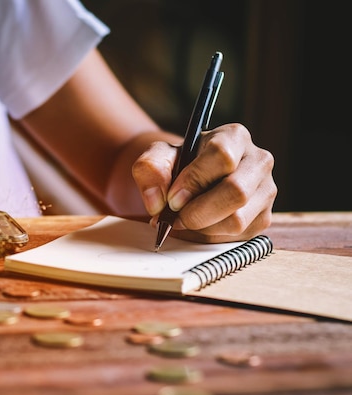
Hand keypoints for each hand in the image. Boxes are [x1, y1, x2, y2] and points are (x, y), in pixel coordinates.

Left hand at [133, 123, 276, 242]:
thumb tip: (157, 202)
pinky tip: (200, 224)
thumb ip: (150, 169)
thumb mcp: (158, 157)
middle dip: (198, 212)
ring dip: (202, 227)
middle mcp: (258, 161)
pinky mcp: (264, 217)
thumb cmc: (179, 164)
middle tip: (175, 217)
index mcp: (234, 137)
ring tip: (185, 218)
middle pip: (236, 192)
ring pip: (237, 220)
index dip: (194, 181)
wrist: (192, 178)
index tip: (172, 198)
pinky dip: (211, 236)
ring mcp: (266, 190)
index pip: (222, 156)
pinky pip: (238, 236)